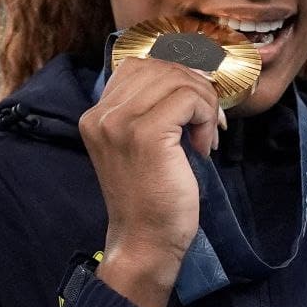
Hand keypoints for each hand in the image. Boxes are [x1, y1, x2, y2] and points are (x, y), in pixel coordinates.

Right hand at [79, 57, 223, 306]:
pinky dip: (206, 116)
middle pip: (160, 66)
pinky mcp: (146, 134)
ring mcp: (120, 123)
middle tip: (210, 121)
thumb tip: (190, 73)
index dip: (176, 76)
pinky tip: (204, 145)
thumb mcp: (139, 144)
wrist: (145, 241)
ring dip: (204, 102)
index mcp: (96, 115)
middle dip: (195, 87)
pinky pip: (189, 99)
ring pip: (177, 78)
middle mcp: (101, 114)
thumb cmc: (150, 198)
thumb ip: (149, 109)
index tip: (195, 106)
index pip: (138, 65)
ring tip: (207, 135)